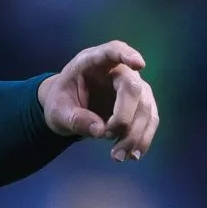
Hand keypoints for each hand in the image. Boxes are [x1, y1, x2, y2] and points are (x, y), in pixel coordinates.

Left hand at [37, 40, 159, 161]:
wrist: (67, 108)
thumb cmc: (61, 101)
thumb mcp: (57, 111)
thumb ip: (74, 118)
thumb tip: (100, 131)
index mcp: (91, 62)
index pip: (112, 51)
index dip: (126, 55)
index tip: (138, 64)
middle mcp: (116, 71)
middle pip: (132, 87)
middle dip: (124, 116)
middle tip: (108, 136)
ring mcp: (133, 87)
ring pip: (145, 107)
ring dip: (135, 134)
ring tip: (117, 156)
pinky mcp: (141, 105)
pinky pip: (149, 120)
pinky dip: (142, 139)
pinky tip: (132, 155)